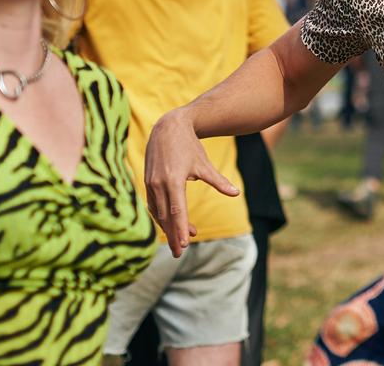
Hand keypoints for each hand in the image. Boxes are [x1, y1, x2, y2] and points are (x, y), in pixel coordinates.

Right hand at [143, 109, 239, 256]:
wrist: (168, 128)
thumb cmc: (189, 146)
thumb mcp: (204, 164)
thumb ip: (219, 181)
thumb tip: (236, 194)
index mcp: (173, 180)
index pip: (177, 211)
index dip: (181, 228)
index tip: (184, 245)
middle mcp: (159, 184)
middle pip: (166, 216)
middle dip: (173, 235)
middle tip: (178, 254)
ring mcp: (151, 184)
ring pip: (158, 212)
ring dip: (168, 228)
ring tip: (179, 242)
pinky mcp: (147, 182)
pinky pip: (153, 205)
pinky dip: (161, 216)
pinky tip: (170, 224)